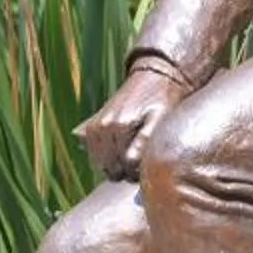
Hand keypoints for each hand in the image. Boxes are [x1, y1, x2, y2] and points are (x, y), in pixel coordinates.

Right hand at [75, 66, 191, 180]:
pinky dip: (105, 159)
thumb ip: (145, 142)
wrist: (153, 80)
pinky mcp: (90, 128)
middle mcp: (103, 127)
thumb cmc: (161, 100)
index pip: (127, 166)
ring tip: (131, 158)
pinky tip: (119, 152)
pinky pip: (94, 155)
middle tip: (141, 164)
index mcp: (121, 126)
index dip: (140, 172)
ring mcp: (94, 128)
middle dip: (126, 171)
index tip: (148, 168)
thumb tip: (131, 163)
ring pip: (101, 165)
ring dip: (115, 166)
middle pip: (112, 168)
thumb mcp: (160, 119)